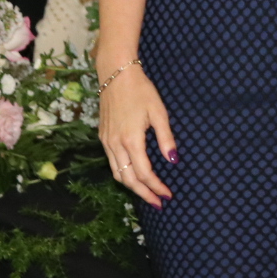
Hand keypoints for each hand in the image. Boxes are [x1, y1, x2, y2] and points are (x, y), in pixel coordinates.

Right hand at [96, 62, 175, 207]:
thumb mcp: (159, 112)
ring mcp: (106, 141)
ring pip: (117, 174)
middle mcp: (115, 145)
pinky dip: (123, 174)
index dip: (156, 187)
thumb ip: (166, 138)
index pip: (144, 173)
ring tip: (147, 193)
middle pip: (128, 180)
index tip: (168, 195)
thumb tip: (173, 160)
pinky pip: (112, 163)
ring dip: (132, 187)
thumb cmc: (141, 90)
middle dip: (144, 194)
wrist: (116, 74)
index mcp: (131, 140)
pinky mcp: (103, 137)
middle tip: (158, 203)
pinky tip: (134, 174)